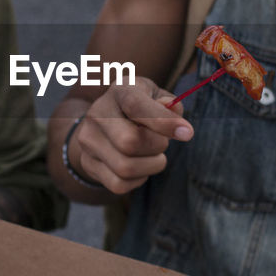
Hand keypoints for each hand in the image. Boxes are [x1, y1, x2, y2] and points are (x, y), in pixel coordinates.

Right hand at [69, 76, 193, 193]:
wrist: (102, 122)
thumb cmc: (138, 108)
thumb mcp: (154, 96)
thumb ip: (168, 103)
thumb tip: (175, 111)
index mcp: (119, 91)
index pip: (136, 106)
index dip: (164, 122)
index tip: (187, 133)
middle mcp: (97, 114)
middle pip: (129, 142)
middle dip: (156, 147)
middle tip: (162, 143)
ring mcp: (89, 141)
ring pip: (125, 168)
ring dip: (150, 166)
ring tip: (154, 156)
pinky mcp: (88, 164)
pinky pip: (118, 184)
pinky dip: (137, 179)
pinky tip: (140, 167)